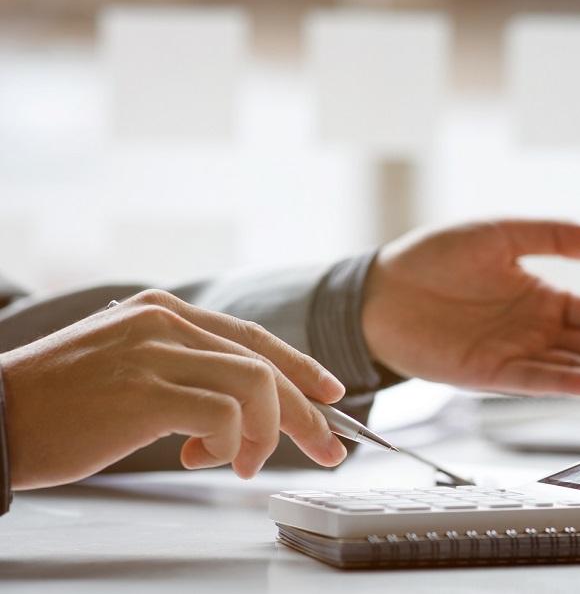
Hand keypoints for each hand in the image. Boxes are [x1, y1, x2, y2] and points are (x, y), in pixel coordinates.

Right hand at [0, 290, 347, 489]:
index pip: (251, 337)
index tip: (330, 395)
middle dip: (306, 412)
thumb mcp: (125, 368)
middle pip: (264, 363)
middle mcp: (164, 322)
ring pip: (256, 385)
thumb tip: (237, 410)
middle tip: (329, 449)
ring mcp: (155, 353)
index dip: (300, 367)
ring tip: (245, 463)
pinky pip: (225, 415)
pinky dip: (232, 443)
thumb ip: (180, 372)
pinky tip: (206, 459)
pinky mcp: (145, 392)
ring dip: (266, 433)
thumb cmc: (55, 406)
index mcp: (162, 311)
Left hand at [362, 220, 579, 397]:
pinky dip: (570, 385)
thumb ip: (557, 236)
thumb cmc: (436, 256)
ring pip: (577, 369)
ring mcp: (517, 355)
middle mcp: (537, 331)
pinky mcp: (490, 375)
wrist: (380, 288)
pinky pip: (537, 381)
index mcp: (545, 298)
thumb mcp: (504, 233)